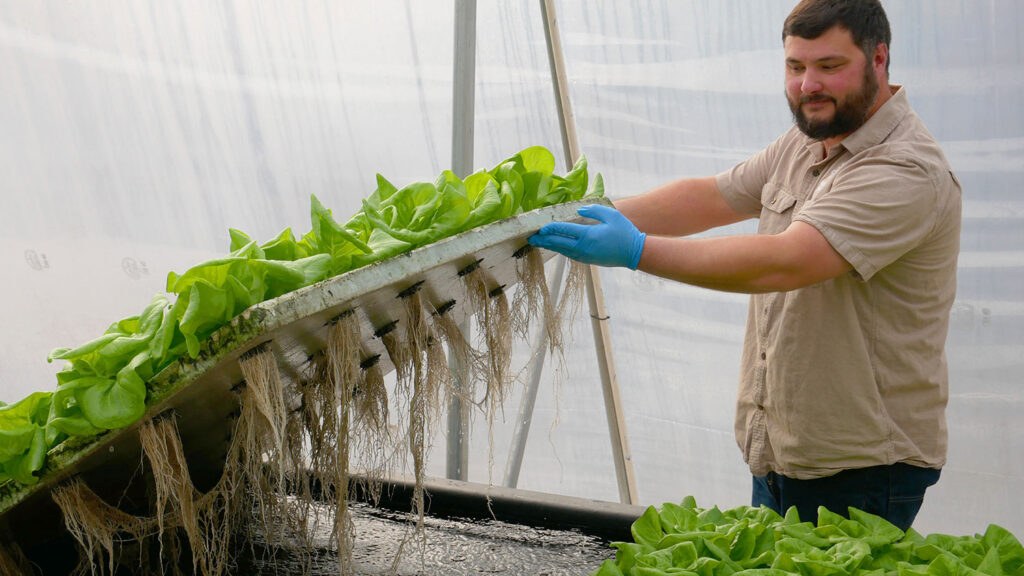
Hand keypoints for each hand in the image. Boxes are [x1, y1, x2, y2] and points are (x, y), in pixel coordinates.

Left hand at [528, 204, 645, 268]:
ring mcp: (584, 256)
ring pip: (561, 251)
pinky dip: (558, 249)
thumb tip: (579, 210)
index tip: (539, 228)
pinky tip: (553, 246)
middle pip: (557, 244)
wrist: (634, 253)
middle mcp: (583, 248)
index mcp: (588, 237)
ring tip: (537, 242)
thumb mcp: (611, 215)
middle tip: (530, 238)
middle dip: (543, 240)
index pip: (563, 232)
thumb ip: (593, 210)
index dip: (549, 229)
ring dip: (549, 246)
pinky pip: (568, 254)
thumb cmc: (624, 232)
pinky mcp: (587, 260)